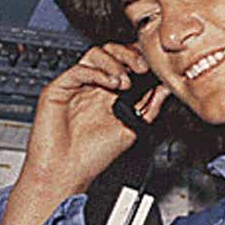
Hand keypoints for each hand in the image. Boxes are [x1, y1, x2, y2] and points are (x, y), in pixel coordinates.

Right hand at [0, 43, 171, 224]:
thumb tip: (166, 88)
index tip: (154, 65)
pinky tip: (110, 84)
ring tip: (124, 82)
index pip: (124, 62)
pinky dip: (98, 72)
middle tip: (141, 67)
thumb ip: (149, 107)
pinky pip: (79, 69)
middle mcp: (93, 86)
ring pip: (95, 54)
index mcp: (109, 92)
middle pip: (110, 51)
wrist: (66, 173)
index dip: (139, 58)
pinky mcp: (58, 89)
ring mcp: (76, 86)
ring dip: (115, 62)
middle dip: (129, 54)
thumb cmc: (93, 157)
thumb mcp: (132, 129)